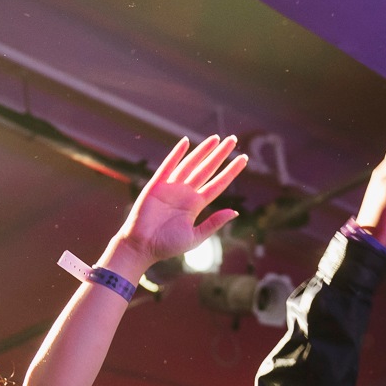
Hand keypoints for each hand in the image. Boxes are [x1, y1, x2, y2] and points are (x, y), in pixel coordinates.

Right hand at [109, 135, 247, 272]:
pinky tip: (186, 142)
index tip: (243, 159)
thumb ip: (213, 223)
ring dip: (203, 150)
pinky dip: (176, 154)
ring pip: (191, 164)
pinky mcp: (156, 185)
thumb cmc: (167, 246)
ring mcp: (171, 187)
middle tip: (233, 139)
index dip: (231, 171)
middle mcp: (185, 193)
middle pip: (207, 169)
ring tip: (216, 138)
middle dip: (220, 154)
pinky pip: (168, 166)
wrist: (142, 247)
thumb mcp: (195, 237)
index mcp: (196, 205)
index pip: (217, 184)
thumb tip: (235, 211)